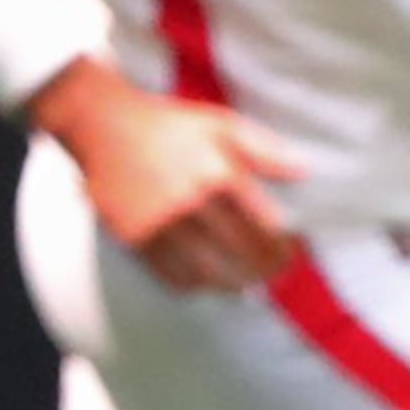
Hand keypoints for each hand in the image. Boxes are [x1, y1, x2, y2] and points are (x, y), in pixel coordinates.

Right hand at [27, 63, 305, 291]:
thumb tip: (305, 171)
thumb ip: (265, 149)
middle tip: (276, 275)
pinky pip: (173, 276)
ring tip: (247, 285)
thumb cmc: (169, 124)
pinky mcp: (137, 239)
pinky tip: (208, 283)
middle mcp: (193, 203)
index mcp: (220, 174)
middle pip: (241, 254)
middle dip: (265, 269)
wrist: (104, 125)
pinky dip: (196, 285)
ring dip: (234, 285)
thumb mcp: (222, 123)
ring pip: (209, 273)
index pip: (265, 227)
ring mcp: (163, 224)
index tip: (291, 252)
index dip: (283, 246)